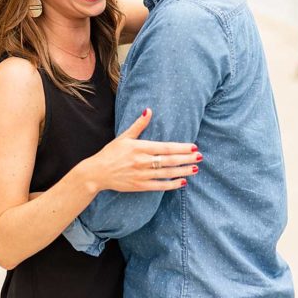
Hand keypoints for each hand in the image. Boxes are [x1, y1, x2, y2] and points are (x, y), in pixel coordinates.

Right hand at [84, 109, 199, 192]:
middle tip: (200, 157)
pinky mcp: (140, 186)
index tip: (193, 147)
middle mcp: (142, 161)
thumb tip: (148, 111)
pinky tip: (182, 181)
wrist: (97, 172)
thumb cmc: (110, 153)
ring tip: (195, 168)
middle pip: (169, 160)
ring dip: (183, 171)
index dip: (181, 148)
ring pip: (167, 173)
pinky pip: (160, 186)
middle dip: (186, 158)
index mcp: (139, 147)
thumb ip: (138, 125)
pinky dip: (172, 184)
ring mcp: (141, 174)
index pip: (165, 148)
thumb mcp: (123, 137)